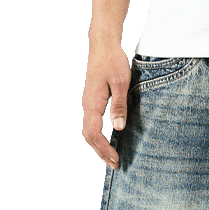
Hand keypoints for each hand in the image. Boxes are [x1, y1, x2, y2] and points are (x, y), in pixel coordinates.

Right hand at [82, 32, 132, 168]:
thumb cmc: (113, 61)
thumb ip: (119, 106)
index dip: (103, 148)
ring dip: (99, 145)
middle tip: (115, 164)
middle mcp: (87, 105)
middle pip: (88, 136)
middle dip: (100, 152)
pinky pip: (92, 123)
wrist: (102, 45)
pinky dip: (99, 136)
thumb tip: (118, 129)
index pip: (93, 133)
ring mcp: (88, 103)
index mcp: (92, 103)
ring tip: (112, 157)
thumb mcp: (121, 82)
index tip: (115, 159)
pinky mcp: (92, 100)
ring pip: (89, 130)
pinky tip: (109, 139)